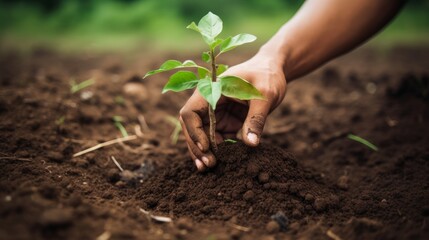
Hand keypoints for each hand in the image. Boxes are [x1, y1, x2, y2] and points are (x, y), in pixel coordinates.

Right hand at [179, 52, 286, 170]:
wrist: (273, 71)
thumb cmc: (267, 76)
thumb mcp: (265, 95)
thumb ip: (256, 118)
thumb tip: (250, 144)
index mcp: (211, 90)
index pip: (190, 112)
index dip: (194, 131)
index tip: (207, 147)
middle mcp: (208, 102)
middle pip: (192, 127)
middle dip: (197, 146)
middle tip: (209, 164)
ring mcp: (215, 113)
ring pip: (202, 135)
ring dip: (204, 152)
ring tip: (210, 168)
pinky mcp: (225, 122)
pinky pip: (216, 139)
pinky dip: (217, 151)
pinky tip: (221, 164)